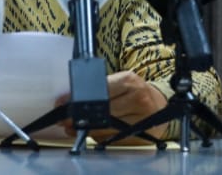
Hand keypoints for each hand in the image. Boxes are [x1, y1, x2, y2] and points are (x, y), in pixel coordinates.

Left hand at [54, 70, 168, 141]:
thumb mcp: (119, 83)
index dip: (78, 101)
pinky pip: (114, 140)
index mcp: (129, 81)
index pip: (98, 92)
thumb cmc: (133, 92)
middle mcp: (138, 98)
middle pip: (102, 113)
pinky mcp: (142, 136)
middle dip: (80, 119)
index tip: (62, 105)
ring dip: (88, 130)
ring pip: (106, 129)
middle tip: (66, 121)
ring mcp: (142, 119)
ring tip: (78, 128)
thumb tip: (68, 103)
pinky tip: (97, 133)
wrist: (159, 105)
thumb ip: (98, 90)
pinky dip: (102, 137)